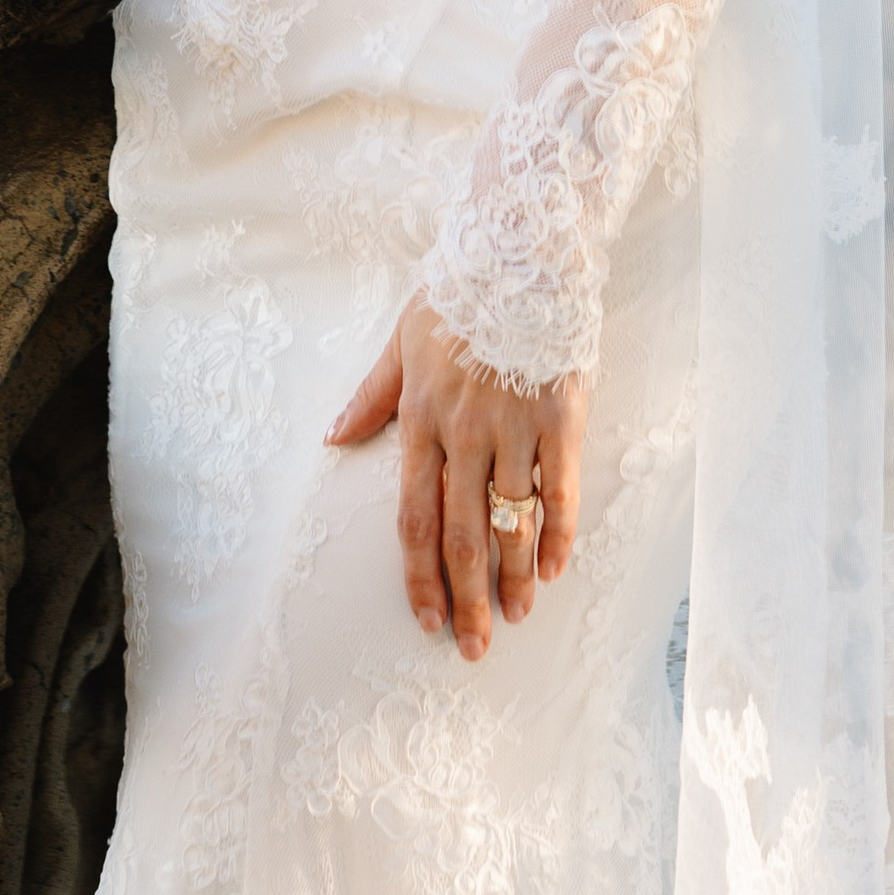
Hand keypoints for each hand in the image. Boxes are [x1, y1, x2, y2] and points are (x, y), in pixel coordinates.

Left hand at [327, 292, 584, 660]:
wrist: (521, 246)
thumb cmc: (459, 293)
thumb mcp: (402, 339)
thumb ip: (371, 396)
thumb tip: (333, 438)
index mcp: (422, 418)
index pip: (414, 517)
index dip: (420, 575)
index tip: (425, 618)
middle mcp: (464, 431)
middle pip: (461, 534)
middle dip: (466, 598)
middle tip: (473, 647)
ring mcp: (514, 426)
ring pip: (510, 520)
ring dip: (512, 576)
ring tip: (516, 615)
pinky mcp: (560, 417)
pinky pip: (559, 489)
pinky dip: (557, 534)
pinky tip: (554, 568)